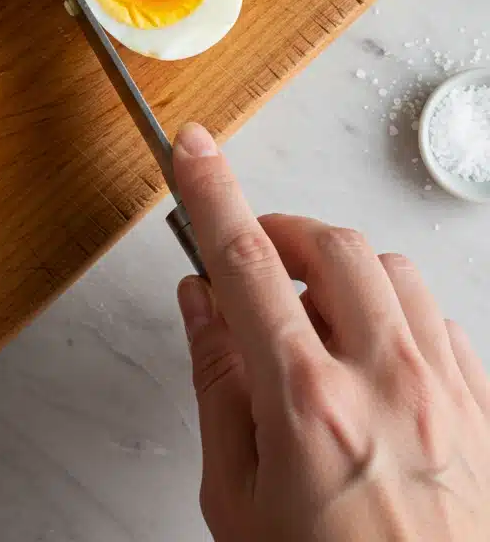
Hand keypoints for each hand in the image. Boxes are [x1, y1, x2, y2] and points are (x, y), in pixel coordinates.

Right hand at [173, 123, 489, 541]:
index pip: (246, 263)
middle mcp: (388, 383)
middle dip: (284, 233)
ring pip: (392, 271)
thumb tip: (201, 303)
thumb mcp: (239, 503)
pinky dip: (397, 313)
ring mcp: (448, 393)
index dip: (212, 194)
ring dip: (342, 274)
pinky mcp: (487, 407)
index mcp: (309, 407)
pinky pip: (440, 318)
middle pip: (332, 246)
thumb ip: (218, 386)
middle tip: (256, 261)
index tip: (193, 150)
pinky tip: (373, 356)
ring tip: (314, 320)